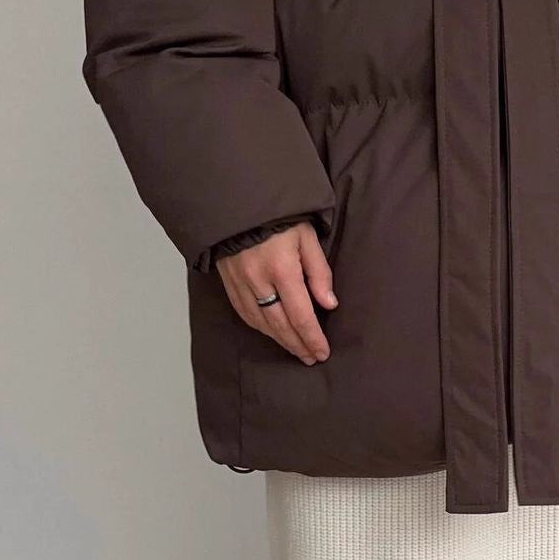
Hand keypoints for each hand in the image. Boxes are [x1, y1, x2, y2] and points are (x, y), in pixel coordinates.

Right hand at [220, 222, 337, 362]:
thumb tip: (329, 304)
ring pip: (261, 323)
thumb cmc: (279, 217)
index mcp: (282, 269)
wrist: (238, 201)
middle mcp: (259, 281)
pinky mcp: (228, 283)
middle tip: (311, 358)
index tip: (322, 352)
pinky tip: (272, 334)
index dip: (312, 337)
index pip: (301, 314)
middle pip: (280, 325)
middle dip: (298, 344)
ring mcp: (240, 283)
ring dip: (280, 340)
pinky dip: (260, 328)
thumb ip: (319, 272)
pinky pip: (245, 313)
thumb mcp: (308, 237)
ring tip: (296, 350)